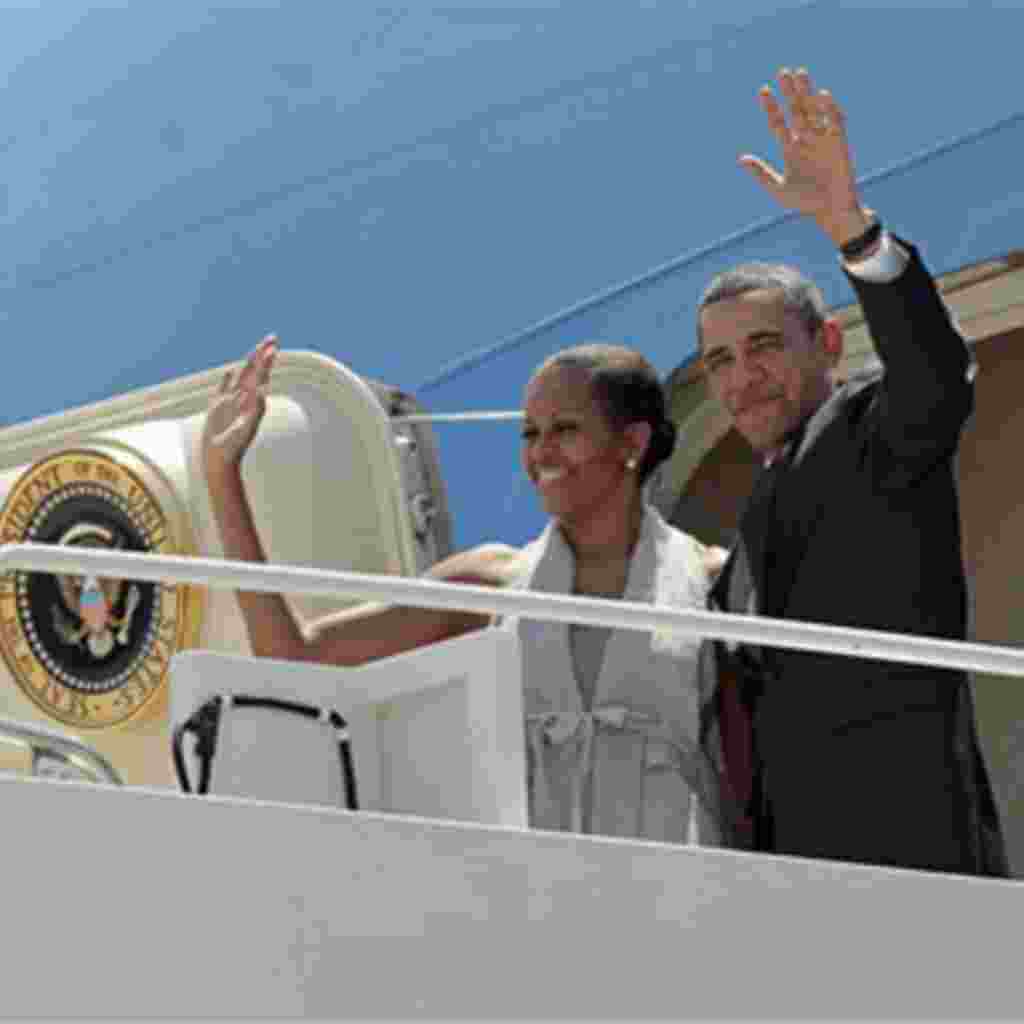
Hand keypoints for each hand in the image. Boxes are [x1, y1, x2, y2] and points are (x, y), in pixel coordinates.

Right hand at [201, 335, 276, 482]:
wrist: (220, 460)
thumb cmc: (233, 447)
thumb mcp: (245, 428)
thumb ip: (255, 410)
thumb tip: (263, 392)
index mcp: (251, 401)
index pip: (261, 376)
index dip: (267, 361)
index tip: (273, 346)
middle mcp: (243, 399)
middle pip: (254, 372)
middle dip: (263, 355)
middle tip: (273, 337)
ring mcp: (230, 402)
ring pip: (241, 377)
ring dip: (249, 363)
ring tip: (257, 351)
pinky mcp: (217, 408)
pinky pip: (223, 390)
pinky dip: (226, 380)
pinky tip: (230, 372)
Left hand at [739, 67, 872, 246]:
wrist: (830, 212)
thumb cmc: (804, 203)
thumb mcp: (778, 189)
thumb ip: (760, 173)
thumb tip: (740, 158)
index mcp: (790, 150)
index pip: (778, 124)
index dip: (771, 108)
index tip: (763, 91)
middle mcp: (806, 140)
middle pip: (797, 110)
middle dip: (790, 92)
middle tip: (783, 72)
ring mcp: (823, 139)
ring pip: (814, 110)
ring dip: (807, 92)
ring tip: (800, 74)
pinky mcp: (840, 142)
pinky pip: (835, 121)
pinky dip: (829, 108)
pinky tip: (821, 95)